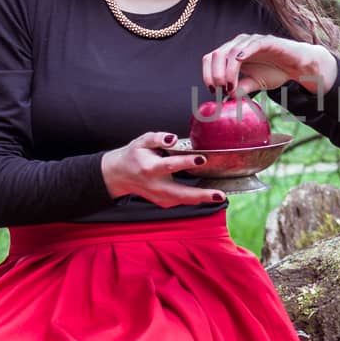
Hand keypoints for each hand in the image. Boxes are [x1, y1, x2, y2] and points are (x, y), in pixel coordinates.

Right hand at [101, 131, 226, 206]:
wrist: (119, 175)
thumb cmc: (134, 155)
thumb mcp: (142, 141)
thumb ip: (158, 137)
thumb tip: (173, 138)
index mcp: (150, 168)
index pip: (170, 165)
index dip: (186, 162)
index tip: (201, 159)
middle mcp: (155, 185)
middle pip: (180, 193)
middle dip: (201, 194)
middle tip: (220, 195)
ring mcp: (159, 197)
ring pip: (183, 201)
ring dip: (202, 199)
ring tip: (220, 196)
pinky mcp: (163, 202)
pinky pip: (182, 201)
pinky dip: (196, 200)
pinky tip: (210, 195)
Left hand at [203, 33, 336, 97]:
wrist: (297, 66)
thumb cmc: (275, 71)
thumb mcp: (254, 83)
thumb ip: (240, 88)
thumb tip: (225, 98)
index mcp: (232, 52)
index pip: (210, 58)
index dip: (207, 74)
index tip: (213, 91)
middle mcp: (239, 44)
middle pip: (217, 54)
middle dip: (215, 74)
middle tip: (220, 90)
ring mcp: (252, 41)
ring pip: (231, 50)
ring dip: (227, 70)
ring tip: (230, 85)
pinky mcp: (267, 41)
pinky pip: (252, 43)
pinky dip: (244, 51)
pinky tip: (239, 61)